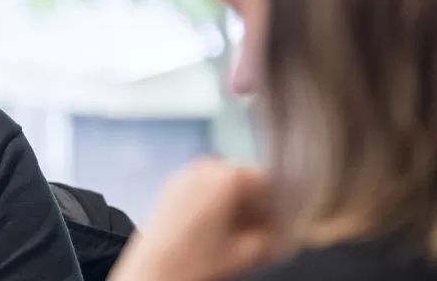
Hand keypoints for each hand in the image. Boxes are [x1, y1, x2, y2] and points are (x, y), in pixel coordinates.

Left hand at [110, 159, 277, 280]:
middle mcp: (207, 166)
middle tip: (259, 229)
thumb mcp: (247, 253)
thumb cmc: (196, 262)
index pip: (268, 182)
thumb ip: (272, 235)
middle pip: (244, 180)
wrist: (153, 271)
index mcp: (229, 176)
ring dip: (234, 203)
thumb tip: (282, 228)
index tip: (278, 222)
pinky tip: (215, 228)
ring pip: (223, 183)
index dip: (276, 204)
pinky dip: (213, 202)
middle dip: (254, 203)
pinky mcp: (172, 184)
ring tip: (236, 232)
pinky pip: (203, 187)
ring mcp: (187, 173)